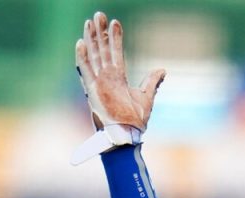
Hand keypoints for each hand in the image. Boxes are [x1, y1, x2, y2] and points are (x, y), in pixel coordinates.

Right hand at [71, 12, 165, 163]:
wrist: (129, 135)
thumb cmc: (136, 120)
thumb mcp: (147, 96)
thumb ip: (152, 81)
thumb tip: (162, 69)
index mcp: (118, 78)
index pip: (116, 53)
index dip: (115, 38)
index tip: (115, 22)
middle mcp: (107, 78)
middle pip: (102, 50)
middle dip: (101, 32)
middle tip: (99, 14)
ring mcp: (99, 83)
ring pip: (94, 56)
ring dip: (92, 39)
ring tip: (90, 22)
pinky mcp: (92, 91)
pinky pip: (86, 71)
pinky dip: (83, 57)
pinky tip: (81, 42)